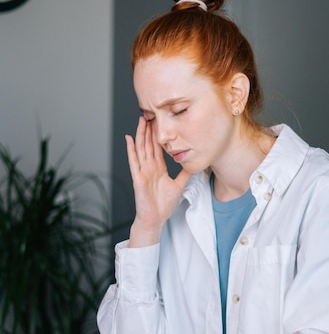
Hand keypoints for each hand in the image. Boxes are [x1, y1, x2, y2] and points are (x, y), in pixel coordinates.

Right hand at [126, 117, 191, 246]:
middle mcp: (149, 168)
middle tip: (150, 114)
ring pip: (141, 149)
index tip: (160, 123)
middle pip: (148, 145)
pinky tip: (129, 138)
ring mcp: (142, 171)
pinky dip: (131, 149)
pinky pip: (133, 161)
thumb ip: (185, 173)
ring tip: (141, 120)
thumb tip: (194, 163)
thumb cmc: (163, 205)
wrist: (155, 219)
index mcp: (158, 169)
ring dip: (140, 134)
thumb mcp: (179, 185)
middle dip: (149, 130)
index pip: (157, 148)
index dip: (158, 135)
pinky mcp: (137, 177)